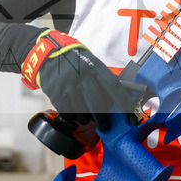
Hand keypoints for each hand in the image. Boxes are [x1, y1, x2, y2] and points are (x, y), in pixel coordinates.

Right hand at [24, 30, 143, 129]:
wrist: (49, 54)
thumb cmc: (76, 62)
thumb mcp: (93, 64)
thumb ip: (105, 80)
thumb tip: (121, 100)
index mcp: (96, 68)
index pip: (114, 88)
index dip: (124, 104)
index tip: (132, 117)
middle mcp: (83, 77)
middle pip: (98, 106)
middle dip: (103, 121)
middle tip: (105, 127)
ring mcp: (69, 86)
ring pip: (82, 113)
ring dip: (86, 118)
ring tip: (84, 113)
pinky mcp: (56, 94)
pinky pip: (68, 114)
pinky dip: (72, 117)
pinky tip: (73, 111)